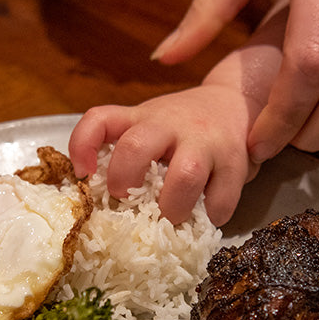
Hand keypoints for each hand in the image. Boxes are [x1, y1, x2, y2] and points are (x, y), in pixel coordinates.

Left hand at [67, 86, 259, 225]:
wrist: (236, 103)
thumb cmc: (184, 128)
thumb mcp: (151, 126)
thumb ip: (126, 152)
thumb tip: (98, 202)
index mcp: (142, 117)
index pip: (100, 119)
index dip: (82, 146)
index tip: (84, 174)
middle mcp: (170, 124)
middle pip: (135, 148)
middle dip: (125, 183)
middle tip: (128, 203)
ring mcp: (205, 142)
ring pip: (184, 176)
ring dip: (172, 207)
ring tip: (171, 217)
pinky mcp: (235, 163)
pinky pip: (222, 199)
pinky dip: (211, 216)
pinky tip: (206, 215)